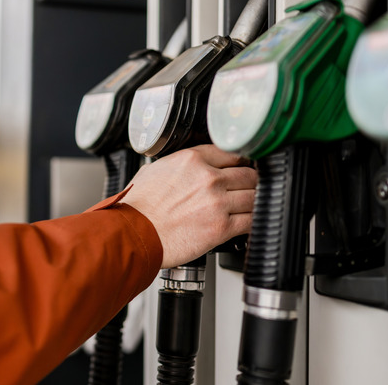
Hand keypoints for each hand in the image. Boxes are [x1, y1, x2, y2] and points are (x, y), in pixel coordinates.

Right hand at [120, 144, 256, 268]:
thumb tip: (184, 167)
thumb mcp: (154, 170)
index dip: (239, 162)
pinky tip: (246, 223)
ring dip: (253, 202)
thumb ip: (177, 164)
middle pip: (248, 174)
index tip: (241, 169)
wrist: (133, 234)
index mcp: (192, 159)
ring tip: (247, 206)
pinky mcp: (221, 227)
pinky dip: (252, 222)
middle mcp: (208, 177)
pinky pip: (251, 220)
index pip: (232, 153)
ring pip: (254, 196)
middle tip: (247, 189)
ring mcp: (217, 202)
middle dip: (250, 182)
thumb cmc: (137, 207)